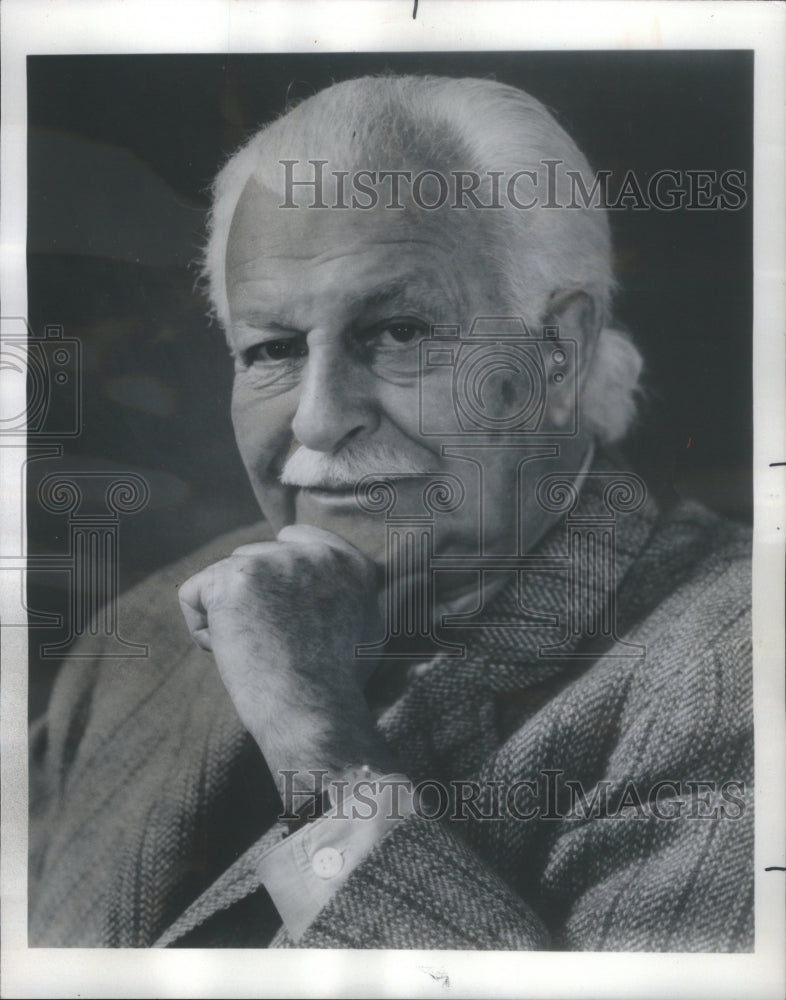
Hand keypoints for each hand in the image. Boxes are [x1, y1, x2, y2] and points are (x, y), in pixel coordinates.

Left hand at [178, 524, 394, 789]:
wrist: (314, 714)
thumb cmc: (335, 690)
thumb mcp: (362, 631)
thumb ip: (340, 595)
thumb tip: (311, 585)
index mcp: (349, 564)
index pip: (296, 538)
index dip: (274, 571)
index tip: (274, 608)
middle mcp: (314, 553)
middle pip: (253, 559)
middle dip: (251, 602)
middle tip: (274, 649)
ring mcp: (275, 561)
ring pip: (222, 578)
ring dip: (228, 618)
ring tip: (258, 656)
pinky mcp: (235, 577)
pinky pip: (193, 595)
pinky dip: (203, 631)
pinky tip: (233, 655)